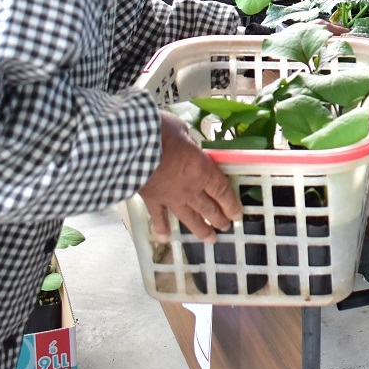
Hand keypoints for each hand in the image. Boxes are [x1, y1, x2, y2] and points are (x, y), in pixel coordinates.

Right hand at [139, 112, 242, 242]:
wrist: (131, 147)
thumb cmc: (160, 134)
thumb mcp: (182, 129)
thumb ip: (188, 139)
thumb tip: (186, 140)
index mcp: (203, 170)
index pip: (222, 191)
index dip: (231, 205)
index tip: (237, 215)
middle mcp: (191, 188)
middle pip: (209, 208)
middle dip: (219, 218)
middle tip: (225, 227)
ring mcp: (171, 197)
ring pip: (190, 217)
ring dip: (201, 229)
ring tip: (210, 239)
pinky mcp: (152, 200)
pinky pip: (159, 217)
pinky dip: (162, 228)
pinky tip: (165, 238)